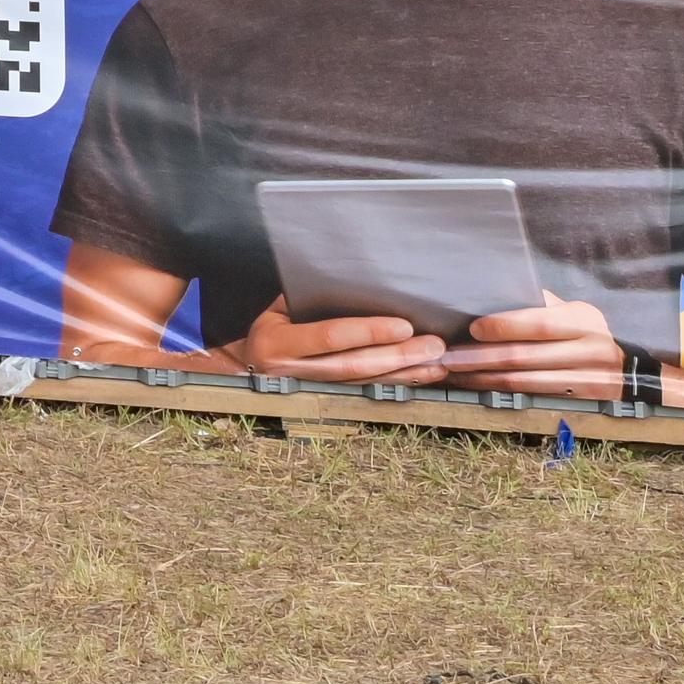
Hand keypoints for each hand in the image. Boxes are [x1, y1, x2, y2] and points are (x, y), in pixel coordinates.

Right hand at [235, 299, 446, 386]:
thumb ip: (309, 299)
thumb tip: (351, 282)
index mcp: (277, 343)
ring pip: (366, 385)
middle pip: (355, 366)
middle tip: (432, 345)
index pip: (329, 337)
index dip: (368, 332)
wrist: (246, 369)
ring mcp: (311, 392)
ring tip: (437, 363)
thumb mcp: (277, 310)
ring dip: (406, 375)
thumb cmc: (271, 330)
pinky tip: (421, 377)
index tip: (403, 325)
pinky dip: (397, 386)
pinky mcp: (328, 402)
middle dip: (398, 356)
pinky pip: (368, 394)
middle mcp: (294, 372)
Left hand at [432, 296, 625, 397]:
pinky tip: (480, 385)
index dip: (505, 326)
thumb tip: (496, 291)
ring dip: (486, 378)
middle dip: (483, 358)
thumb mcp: (574, 311)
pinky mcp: (578, 400)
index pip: (540, 323)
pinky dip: (502, 390)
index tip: (473, 328)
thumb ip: (542, 304)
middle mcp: (588, 350)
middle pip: (526, 357)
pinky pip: (533, 395)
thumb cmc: (588, 331)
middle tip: (451, 357)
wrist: (634, 371)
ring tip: (457, 373)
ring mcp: (586, 379)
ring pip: (525, 381)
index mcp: (583, 321)